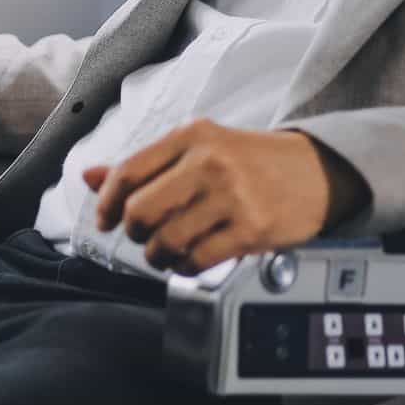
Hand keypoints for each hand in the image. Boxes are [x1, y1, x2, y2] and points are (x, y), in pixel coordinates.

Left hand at [86, 119, 367, 274]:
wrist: (317, 170)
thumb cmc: (247, 162)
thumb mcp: (195, 149)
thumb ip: (142, 165)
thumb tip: (88, 177)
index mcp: (190, 137)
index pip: (127, 172)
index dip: (106, 203)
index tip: (106, 220)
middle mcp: (209, 162)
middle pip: (139, 212)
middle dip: (133, 233)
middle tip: (143, 237)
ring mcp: (232, 196)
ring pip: (166, 241)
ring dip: (158, 256)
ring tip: (167, 252)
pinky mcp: (252, 228)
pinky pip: (197, 260)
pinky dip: (184, 268)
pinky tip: (190, 260)